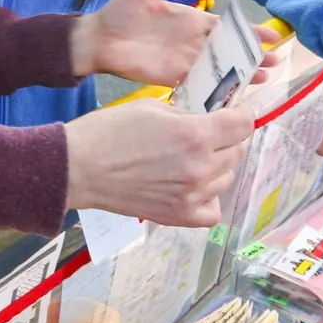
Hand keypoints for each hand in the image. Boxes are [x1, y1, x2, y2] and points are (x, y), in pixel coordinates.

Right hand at [63, 99, 254, 227]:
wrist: (79, 168)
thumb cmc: (108, 131)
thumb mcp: (152, 106)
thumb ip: (187, 113)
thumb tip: (207, 118)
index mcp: (195, 135)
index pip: (244, 124)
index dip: (241, 114)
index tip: (233, 113)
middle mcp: (200, 168)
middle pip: (236, 151)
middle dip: (226, 139)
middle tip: (206, 134)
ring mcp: (191, 196)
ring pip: (226, 178)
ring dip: (217, 167)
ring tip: (193, 159)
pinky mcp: (178, 216)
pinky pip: (212, 211)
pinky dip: (208, 199)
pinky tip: (193, 187)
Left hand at [71, 0, 280, 84]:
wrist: (98, 38)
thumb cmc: (119, 10)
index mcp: (191, 19)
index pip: (227, 25)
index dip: (249, 31)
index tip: (272, 37)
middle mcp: (193, 41)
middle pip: (230, 50)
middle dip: (253, 56)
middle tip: (276, 63)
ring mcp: (184, 61)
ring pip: (220, 69)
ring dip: (241, 75)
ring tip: (263, 82)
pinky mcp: (172, 77)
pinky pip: (199, 85)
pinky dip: (216, 90)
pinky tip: (233, 97)